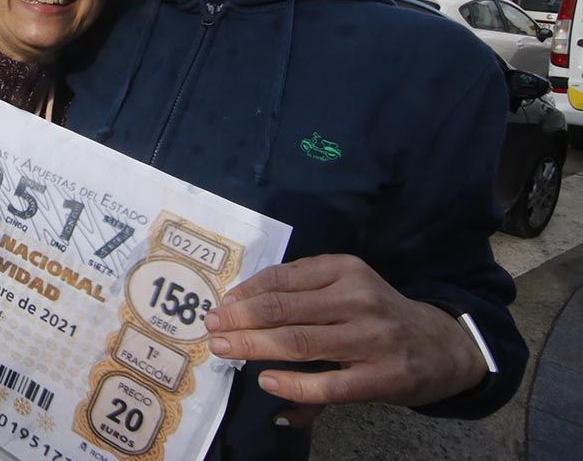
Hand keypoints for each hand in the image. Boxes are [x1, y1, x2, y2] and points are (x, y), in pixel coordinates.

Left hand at [202, 255, 487, 410]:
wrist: (443, 346)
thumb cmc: (379, 315)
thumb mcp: (348, 288)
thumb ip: (303, 292)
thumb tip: (238, 306)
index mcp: (346, 269)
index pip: (282, 277)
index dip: (245, 292)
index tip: (220, 304)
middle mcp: (358, 298)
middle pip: (283, 309)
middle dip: (239, 318)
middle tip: (210, 328)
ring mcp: (371, 338)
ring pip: (298, 342)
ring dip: (253, 346)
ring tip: (224, 350)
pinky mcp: (381, 377)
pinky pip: (326, 384)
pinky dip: (292, 384)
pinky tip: (266, 381)